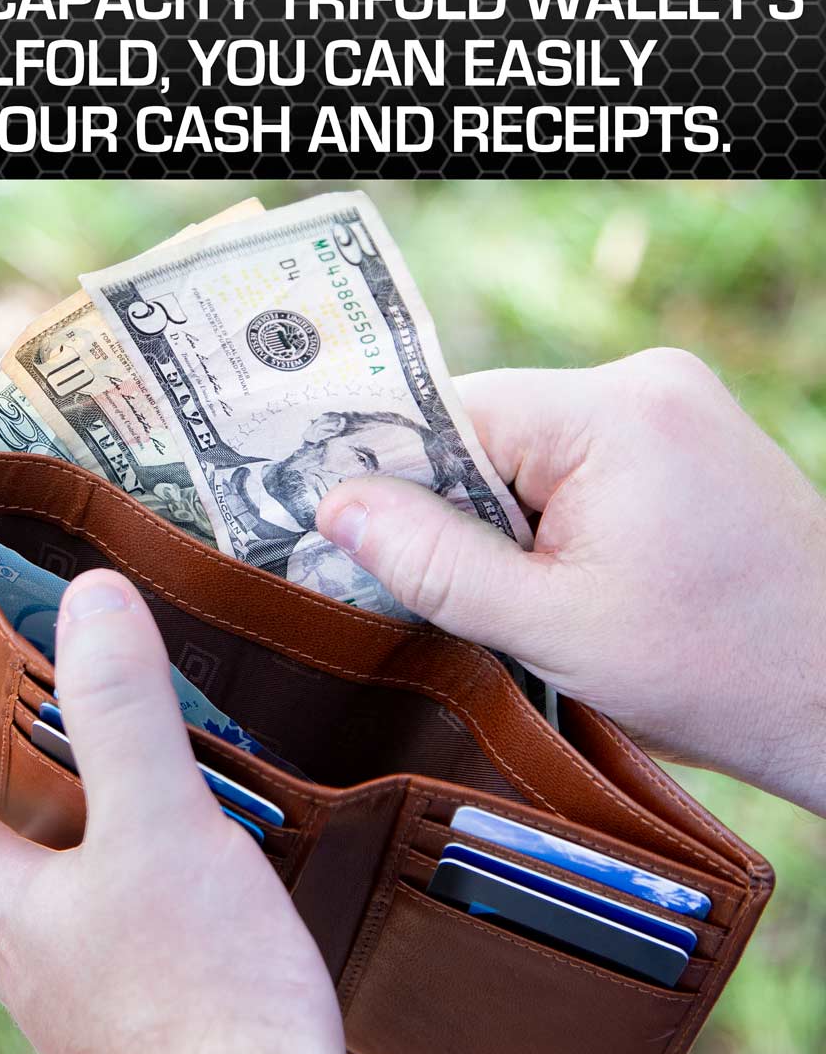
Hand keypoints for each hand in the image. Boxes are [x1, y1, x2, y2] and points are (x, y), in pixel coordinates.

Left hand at [0, 570, 385, 1053]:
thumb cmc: (201, 998)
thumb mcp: (159, 827)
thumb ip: (123, 715)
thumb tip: (90, 602)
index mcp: (16, 910)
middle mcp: (40, 961)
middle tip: (4, 754)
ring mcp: (95, 1003)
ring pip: (61, 909)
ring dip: (71, 853)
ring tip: (113, 803)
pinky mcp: (156, 1028)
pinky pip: (127, 940)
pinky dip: (140, 893)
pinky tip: (192, 884)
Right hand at [317, 348, 825, 816]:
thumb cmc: (717, 671)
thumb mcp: (553, 627)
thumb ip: (435, 563)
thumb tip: (336, 507)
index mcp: (615, 410)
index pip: (452, 414)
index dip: (396, 479)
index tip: (360, 544)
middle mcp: (645, 382)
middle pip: (486, 428)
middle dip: (454, 509)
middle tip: (452, 593)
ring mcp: (669, 404)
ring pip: (522, 448)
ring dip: (499, 518)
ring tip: (527, 595)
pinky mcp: (679, 435)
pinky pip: (570, 458)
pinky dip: (542, 514)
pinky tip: (563, 575)